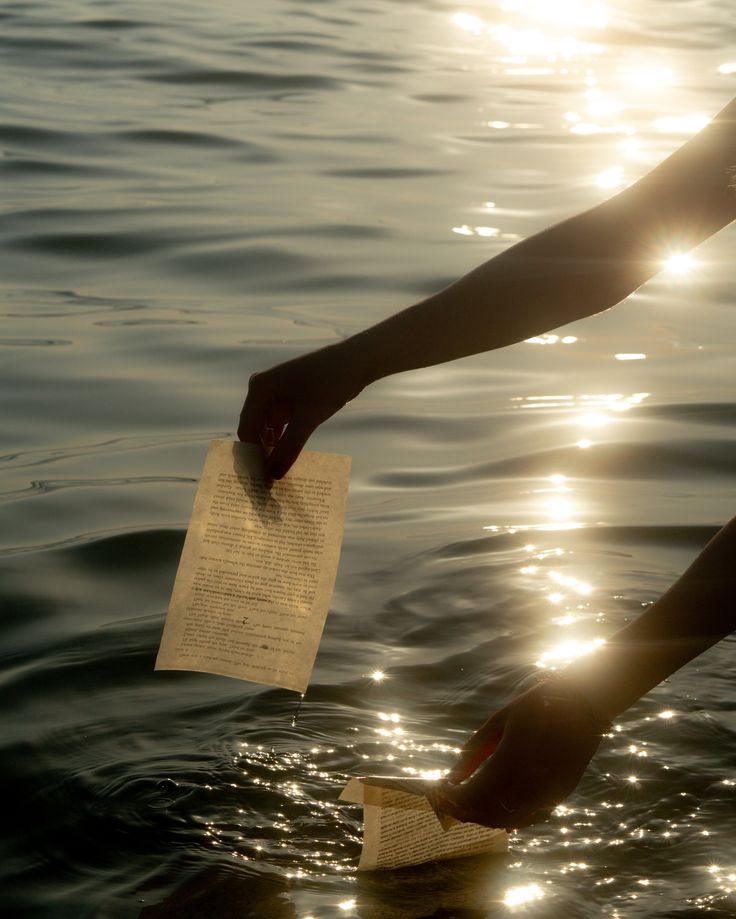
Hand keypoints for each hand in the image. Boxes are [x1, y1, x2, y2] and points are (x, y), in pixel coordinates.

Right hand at [237, 341, 363, 478]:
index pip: (247, 431)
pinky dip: (284, 443)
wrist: (356, 362)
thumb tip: (273, 476)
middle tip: (267, 485)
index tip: (261, 482)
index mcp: (259, 389)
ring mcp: (276, 396)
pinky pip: (282, 427)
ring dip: (273, 452)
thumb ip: (289, 447)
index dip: (253, 457)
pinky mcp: (290, 402)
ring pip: (268, 431)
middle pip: (255, 432)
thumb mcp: (309, 418)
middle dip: (261, 457)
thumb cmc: (330, 382)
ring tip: (277, 477)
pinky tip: (288, 462)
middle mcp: (263, 391)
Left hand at [438, 677, 608, 829]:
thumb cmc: (535, 706)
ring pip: (505, 821)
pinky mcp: (558, 797)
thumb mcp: (499, 723)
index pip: (469, 797)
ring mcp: (545, 797)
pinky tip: (496, 808)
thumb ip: (474, 752)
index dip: (449, 797)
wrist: (582, 705)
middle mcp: (526, 788)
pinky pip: (527, 819)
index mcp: (507, 767)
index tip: (438, 789)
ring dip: (482, 816)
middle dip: (462, 809)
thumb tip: (453, 777)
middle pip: (484, 814)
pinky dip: (507, 818)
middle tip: (448, 797)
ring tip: (468, 801)